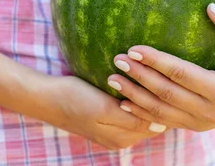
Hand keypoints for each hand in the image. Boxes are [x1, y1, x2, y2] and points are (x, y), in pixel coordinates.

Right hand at [26, 75, 165, 149]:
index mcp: (123, 138)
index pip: (156, 123)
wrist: (47, 97)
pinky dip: (136, 98)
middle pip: (151, 120)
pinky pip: (131, 111)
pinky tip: (137, 83)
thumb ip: (133, 121)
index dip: (164, 103)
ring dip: (147, 97)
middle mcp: (121, 139)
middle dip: (157, 100)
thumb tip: (160, 127)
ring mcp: (114, 132)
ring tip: (151, 76)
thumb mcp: (105, 109)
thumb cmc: (75, 99)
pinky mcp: (108, 121)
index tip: (167, 82)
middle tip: (162, 75)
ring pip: (141, 114)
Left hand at [106, 3, 214, 131]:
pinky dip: (142, 113)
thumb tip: (211, 6)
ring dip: (134, 96)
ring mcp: (201, 123)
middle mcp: (210, 112)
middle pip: (166, 94)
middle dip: (139, 77)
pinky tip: (123, 102)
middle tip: (117, 59)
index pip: (181, 74)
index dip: (156, 61)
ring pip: (161, 112)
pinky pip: (164, 121)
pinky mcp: (194, 126)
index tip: (134, 48)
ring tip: (111, 79)